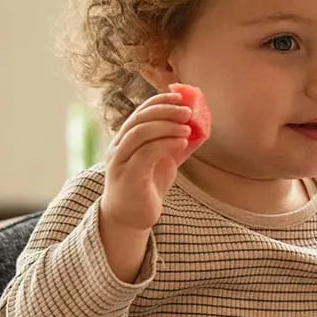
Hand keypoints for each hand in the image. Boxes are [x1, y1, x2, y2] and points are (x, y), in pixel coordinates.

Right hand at [100, 91, 196, 233]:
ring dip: (166, 126)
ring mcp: (120, 161)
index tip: (180, 97)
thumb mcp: (164, 161)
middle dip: (165, 111)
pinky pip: (145, 153)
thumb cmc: (147, 188)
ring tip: (187, 128)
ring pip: (140, 132)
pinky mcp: (128, 176)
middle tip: (188, 111)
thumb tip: (198, 127)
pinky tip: (182, 143)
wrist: (131, 218)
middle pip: (139, 118)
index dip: (159, 101)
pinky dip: (165, 144)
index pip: (140, 112)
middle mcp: (118, 147)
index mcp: (125, 139)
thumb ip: (174, 144)